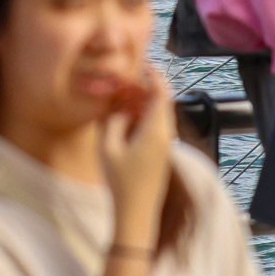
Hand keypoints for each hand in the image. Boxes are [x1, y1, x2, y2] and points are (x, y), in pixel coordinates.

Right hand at [99, 61, 175, 251]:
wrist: (137, 210)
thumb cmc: (120, 181)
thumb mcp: (108, 148)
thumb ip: (113, 122)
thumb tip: (120, 108)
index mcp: (156, 130)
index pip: (161, 93)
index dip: (154, 75)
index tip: (143, 64)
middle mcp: (166, 134)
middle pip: (160, 101)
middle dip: (143, 89)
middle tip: (122, 85)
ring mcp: (165, 143)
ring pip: (157, 114)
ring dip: (141, 105)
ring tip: (120, 101)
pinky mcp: (161, 152)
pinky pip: (155, 126)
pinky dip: (142, 118)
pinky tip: (125, 120)